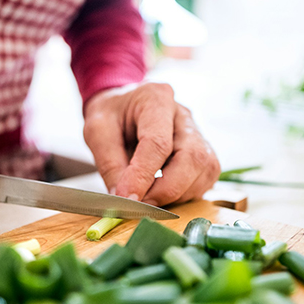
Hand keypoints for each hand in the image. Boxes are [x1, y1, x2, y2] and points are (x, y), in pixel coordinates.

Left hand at [83, 82, 219, 205]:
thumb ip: (110, 164)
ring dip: (177, 194)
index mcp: (156, 99)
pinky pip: (205, 179)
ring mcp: (199, 134)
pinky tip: (162, 193)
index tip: (127, 198)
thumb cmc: (111, 116)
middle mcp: (184, 115)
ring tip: (148, 197)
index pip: (158, 143)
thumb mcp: (97, 132)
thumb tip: (124, 199)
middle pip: (192, 157)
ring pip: (204, 171)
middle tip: (140, 204)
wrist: (123, 108)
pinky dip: (185, 194)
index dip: (143, 175)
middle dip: (167, 189)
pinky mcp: (204, 154)